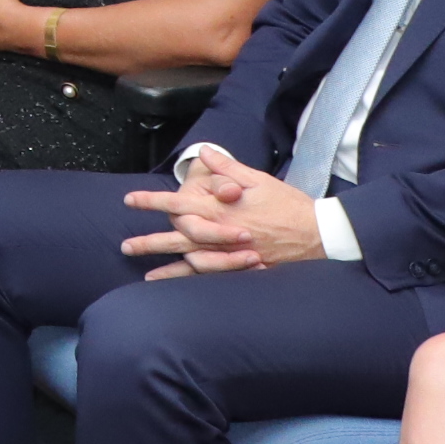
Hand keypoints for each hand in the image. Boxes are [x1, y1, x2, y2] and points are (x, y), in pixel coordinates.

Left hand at [120, 154, 320, 277]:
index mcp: (222, 208)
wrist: (319, 234)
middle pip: (178, 238)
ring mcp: (231, 254)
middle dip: (150, 242)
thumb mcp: (258, 179)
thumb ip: (227, 167)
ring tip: (145, 275)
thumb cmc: (288, 205)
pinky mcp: (242, 269)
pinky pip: (213, 279)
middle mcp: (222, 234)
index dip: (152, 201)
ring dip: (167, 268)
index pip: (178, 204)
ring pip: (191, 262)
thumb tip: (205, 153)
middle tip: (125, 246)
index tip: (129, 200)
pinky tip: (180, 289)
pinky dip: (194, 284)